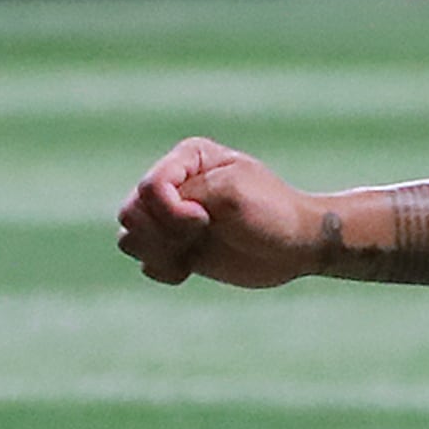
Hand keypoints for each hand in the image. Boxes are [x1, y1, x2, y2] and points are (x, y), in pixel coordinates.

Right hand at [117, 137, 321, 288]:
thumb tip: (146, 216)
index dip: (172, 212)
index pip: (150, 187)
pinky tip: (188, 270)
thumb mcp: (232, 193)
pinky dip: (161, 268)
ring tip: (190, 254)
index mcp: (187, 158)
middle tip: (200, 236)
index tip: (206, 220)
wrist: (299, 244)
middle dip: (162, 232)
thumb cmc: (272, 212)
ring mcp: (172, 217)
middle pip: (131, 211)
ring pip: (129, 237)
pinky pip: (144, 260)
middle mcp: (173, 184)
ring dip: (158, 252)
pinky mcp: (176, 247)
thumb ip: (186, 195)